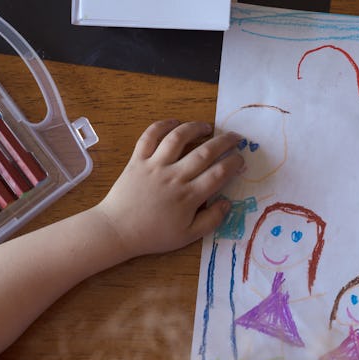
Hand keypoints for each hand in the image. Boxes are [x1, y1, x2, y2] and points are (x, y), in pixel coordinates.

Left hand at [97, 120, 243, 256]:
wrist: (118, 230)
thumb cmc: (154, 234)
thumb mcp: (187, 236)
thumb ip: (211, 221)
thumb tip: (227, 203)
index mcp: (189, 197)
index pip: (218, 174)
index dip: (233, 163)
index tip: (240, 158)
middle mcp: (174, 177)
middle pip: (205, 152)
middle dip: (224, 142)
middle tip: (235, 137)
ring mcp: (154, 166)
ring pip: (178, 138)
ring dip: (195, 128)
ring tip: (207, 127)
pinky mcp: (137, 160)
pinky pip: (150, 136)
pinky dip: (163, 125)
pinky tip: (175, 123)